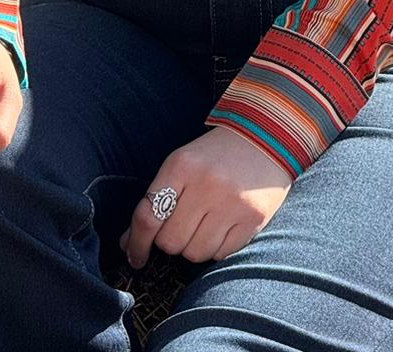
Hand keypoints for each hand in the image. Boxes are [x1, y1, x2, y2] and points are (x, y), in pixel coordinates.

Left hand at [119, 125, 292, 267]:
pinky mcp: (253, 219)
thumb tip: (128, 242)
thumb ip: (155, 198)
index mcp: (182, 166)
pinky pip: (220, 254)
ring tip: (204, 223)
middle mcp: (206, 185)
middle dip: (170, 240)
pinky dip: (216, 248)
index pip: (148, 216)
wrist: (265, 137)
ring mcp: (232, 204)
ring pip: (194, 253)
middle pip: (170, 241)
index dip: (137, 243)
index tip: (134, 256)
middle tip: (180, 225)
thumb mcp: (182, 163)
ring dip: (193, 246)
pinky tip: (222, 226)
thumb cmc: (215, 155)